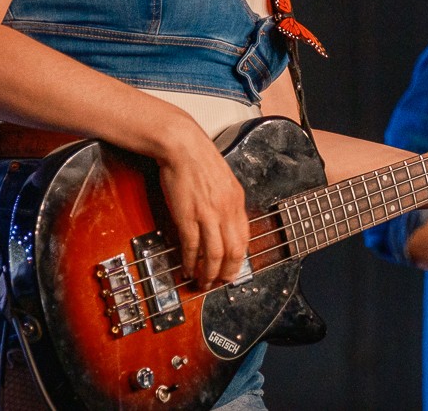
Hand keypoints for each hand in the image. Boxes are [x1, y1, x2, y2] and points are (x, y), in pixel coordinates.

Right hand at [156, 123, 249, 289]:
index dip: (239, 258)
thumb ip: (227, 202)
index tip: (234, 268)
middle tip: (221, 282)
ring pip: (214, 254)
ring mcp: (207, 214)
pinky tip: (188, 268)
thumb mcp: (224, 181)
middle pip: (233, 250)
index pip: (244, 237)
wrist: (183, 145)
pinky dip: (190, 261)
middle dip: (228, 272)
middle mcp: (226, 210)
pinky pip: (192, 246)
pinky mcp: (187, 215)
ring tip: (203, 282)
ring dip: (209, 273)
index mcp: (236, 201)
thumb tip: (226, 221)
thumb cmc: (200, 160)